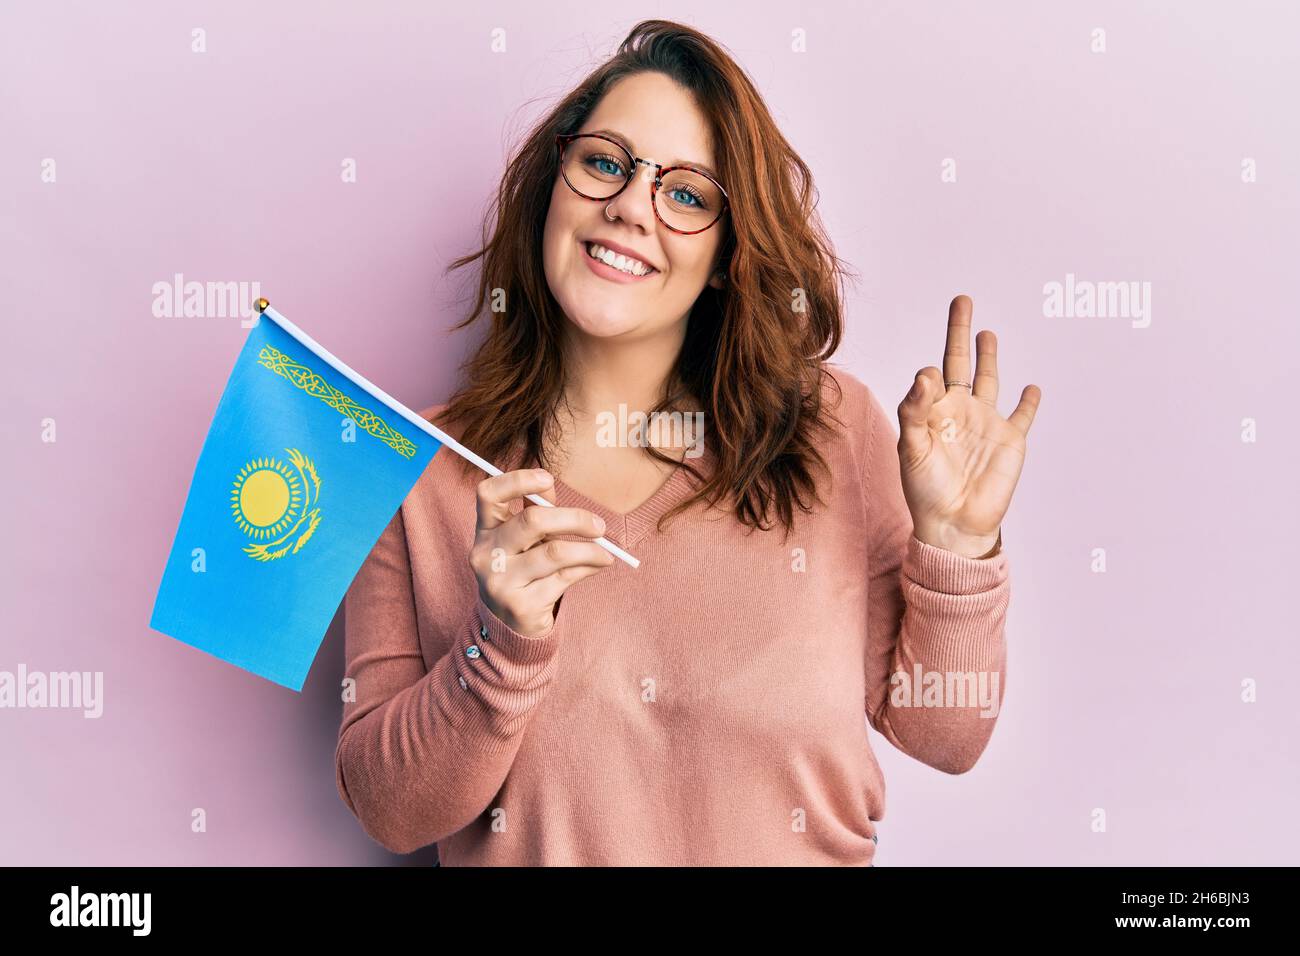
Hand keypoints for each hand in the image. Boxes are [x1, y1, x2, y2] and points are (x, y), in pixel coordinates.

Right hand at [470, 469, 613, 635]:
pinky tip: (596, 566)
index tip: (548, 477)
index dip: (517, 480)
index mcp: (484, 531)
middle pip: (532, 520)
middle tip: (599, 526)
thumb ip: (535, 511)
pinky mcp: (521, 606)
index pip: (487, 494)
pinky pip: (564, 578)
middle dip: (574, 519)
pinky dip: (587, 568)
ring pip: (555, 552)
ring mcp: (500, 582)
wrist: (510, 627)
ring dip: (589, 550)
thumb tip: (549, 483)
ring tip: (605, 552)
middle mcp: (485, 555)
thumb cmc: (523, 571)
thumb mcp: (523, 541)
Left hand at [896, 295, 1040, 557]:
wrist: (954, 524)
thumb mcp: (912, 448)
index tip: (930, 377)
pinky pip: (1022, 416)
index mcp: (932, 411)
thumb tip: (927, 373)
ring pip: (990, 380)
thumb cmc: (925, 489)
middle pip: (961, 362)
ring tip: (986, 334)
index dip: (929, 374)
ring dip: (990, 356)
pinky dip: (1029, 402)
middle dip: (961, 331)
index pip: (931, 377)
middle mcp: (959, 412)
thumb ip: (915, 409)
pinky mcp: (1012, 440)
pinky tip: (1032, 387)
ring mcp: (987, 424)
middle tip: (962, 300)